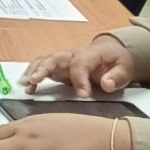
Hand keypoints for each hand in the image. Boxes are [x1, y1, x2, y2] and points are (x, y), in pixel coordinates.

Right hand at [21, 35, 136, 96]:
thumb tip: (107, 84)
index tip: (83, 95)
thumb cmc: (115, 61)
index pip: (81, 64)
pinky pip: (42, 68)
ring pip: (45, 61)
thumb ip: (117, 77)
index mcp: (90, 54)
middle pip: (55, 58)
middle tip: (34, 81)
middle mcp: (73, 55)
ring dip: (33, 71)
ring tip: (24, 84)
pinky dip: (33, 76)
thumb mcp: (124, 68)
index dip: (80, 80)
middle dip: (43, 69)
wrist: (110, 53)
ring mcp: (64, 60)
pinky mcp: (58, 67)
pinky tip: (28, 88)